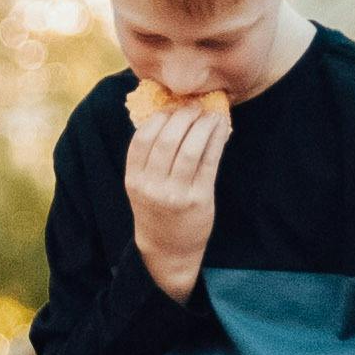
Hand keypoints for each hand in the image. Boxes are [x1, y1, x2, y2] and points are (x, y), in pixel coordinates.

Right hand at [122, 94, 229, 298]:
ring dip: (203, 125)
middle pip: (167, 139)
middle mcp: (152, 186)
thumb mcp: (142, 185)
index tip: (173, 106)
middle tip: (195, 106)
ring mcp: (176, 194)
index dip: (160, 117)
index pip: (142, 138)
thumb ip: (150, 157)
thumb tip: (171, 114)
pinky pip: (209, 162)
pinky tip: (220, 129)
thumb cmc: (157, 209)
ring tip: (211, 115)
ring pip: (189, 148)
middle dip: (183, 116)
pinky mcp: (199, 199)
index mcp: (134, 179)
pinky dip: (216, 140)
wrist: (168, 248)